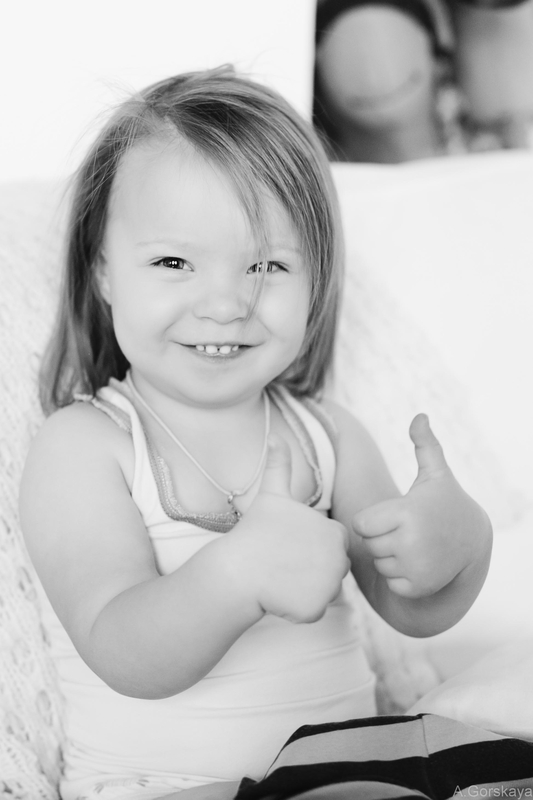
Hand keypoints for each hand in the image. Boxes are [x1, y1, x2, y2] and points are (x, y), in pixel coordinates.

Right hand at [229, 435, 350, 623]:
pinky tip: (279, 595)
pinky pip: (312, 610)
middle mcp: (338, 558)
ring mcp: (328, 585)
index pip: (333, 544)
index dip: (310, 546)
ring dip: (304, 588)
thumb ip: (281, 465)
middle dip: (310, 569)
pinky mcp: (316, 608)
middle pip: (331, 569)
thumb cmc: (254, 532)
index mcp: (334, 532)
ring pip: (323, 591)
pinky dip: (297, 608)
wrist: (234, 570)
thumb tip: (274, 435)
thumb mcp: (271, 495)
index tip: (288, 544)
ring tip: (280, 577)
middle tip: (283, 562)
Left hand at [352, 414, 491, 599]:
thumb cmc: (445, 503)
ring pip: (379, 564)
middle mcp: (409, 542)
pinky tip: (419, 563)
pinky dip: (401, 577)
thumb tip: (420, 415)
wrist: (473, 541)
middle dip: (382, 537)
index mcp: (405, 512)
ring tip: (414, 546)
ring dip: (391, 557)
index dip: (375, 519)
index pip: (360, 523)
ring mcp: (415, 567)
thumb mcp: (435, 473)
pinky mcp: (418, 587)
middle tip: (407, 531)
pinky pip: (391, 582)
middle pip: (369, 544)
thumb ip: (424, 444)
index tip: (396, 514)